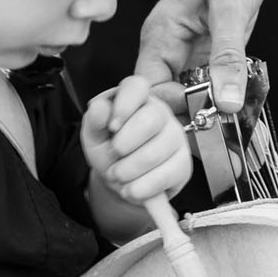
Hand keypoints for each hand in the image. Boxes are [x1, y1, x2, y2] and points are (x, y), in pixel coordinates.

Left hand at [81, 75, 191, 207]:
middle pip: (151, 120)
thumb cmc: (110, 152)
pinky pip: (166, 175)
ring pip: (157, 151)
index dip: (124, 105)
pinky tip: (131, 189)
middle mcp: (160, 113)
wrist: (122, 181)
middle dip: (125, 144)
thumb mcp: (94, 137)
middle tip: (112, 156)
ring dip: (130, 170)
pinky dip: (143, 187)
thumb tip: (99, 107)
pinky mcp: (183, 164)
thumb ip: (94, 121)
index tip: (112, 127)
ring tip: (117, 176)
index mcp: (136, 99)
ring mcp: (175, 138)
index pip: (137, 87)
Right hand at [133, 0, 268, 114]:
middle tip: (218, 125)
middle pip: (162, 99)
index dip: (169, 110)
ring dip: (203, 110)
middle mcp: (165, 49)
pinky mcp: (201, 55)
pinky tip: (234, 102)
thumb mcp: (231, 9)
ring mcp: (182, 54)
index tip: (200, 118)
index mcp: (159, 37)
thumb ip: (228, 56)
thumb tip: (228, 101)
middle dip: (186, 116)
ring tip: (228, 118)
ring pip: (183, 97)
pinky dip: (216, 98)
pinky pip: (202, 87)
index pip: (148, 91)